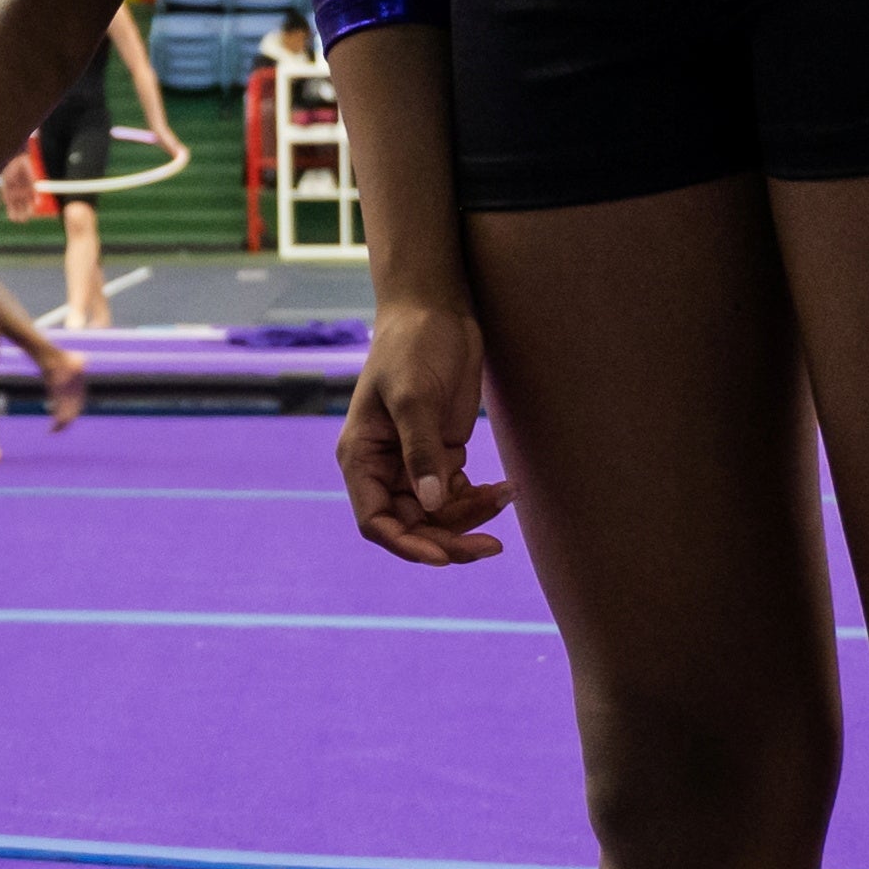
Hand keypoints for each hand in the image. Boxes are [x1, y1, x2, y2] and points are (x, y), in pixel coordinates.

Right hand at [337, 290, 517, 566]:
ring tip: (505, 497)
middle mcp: (384, 468)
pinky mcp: (442, 453)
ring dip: (471, 517)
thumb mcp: (415, 397)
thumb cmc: (414, 347)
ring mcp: (414, 463)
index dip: (407, 544)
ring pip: (439, 515)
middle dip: (448, 538)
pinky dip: (481, 498)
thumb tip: (431, 503)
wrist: (438, 311)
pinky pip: (458, 494)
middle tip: (491, 545)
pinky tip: (506, 488)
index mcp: (362, 458)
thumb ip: (422, 452)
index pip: (376, 520)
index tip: (443, 556)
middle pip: (412, 525)